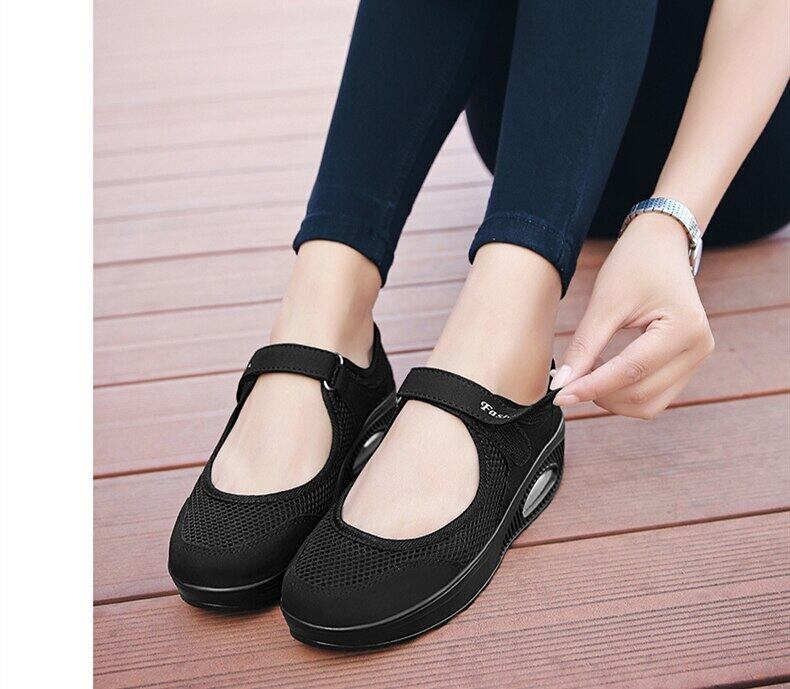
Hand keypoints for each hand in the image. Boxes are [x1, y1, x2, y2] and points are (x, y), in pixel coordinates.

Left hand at [551, 214, 714, 418]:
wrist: (661, 245)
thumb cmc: (634, 265)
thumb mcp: (605, 303)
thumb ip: (584, 347)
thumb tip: (562, 384)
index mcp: (684, 328)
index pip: (631, 371)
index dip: (591, 387)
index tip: (559, 395)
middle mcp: (699, 348)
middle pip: (641, 395)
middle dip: (600, 394)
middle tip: (567, 381)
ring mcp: (697, 359)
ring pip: (649, 403)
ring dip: (613, 398)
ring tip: (587, 373)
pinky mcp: (688, 364)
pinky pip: (654, 395)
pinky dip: (625, 393)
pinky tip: (604, 372)